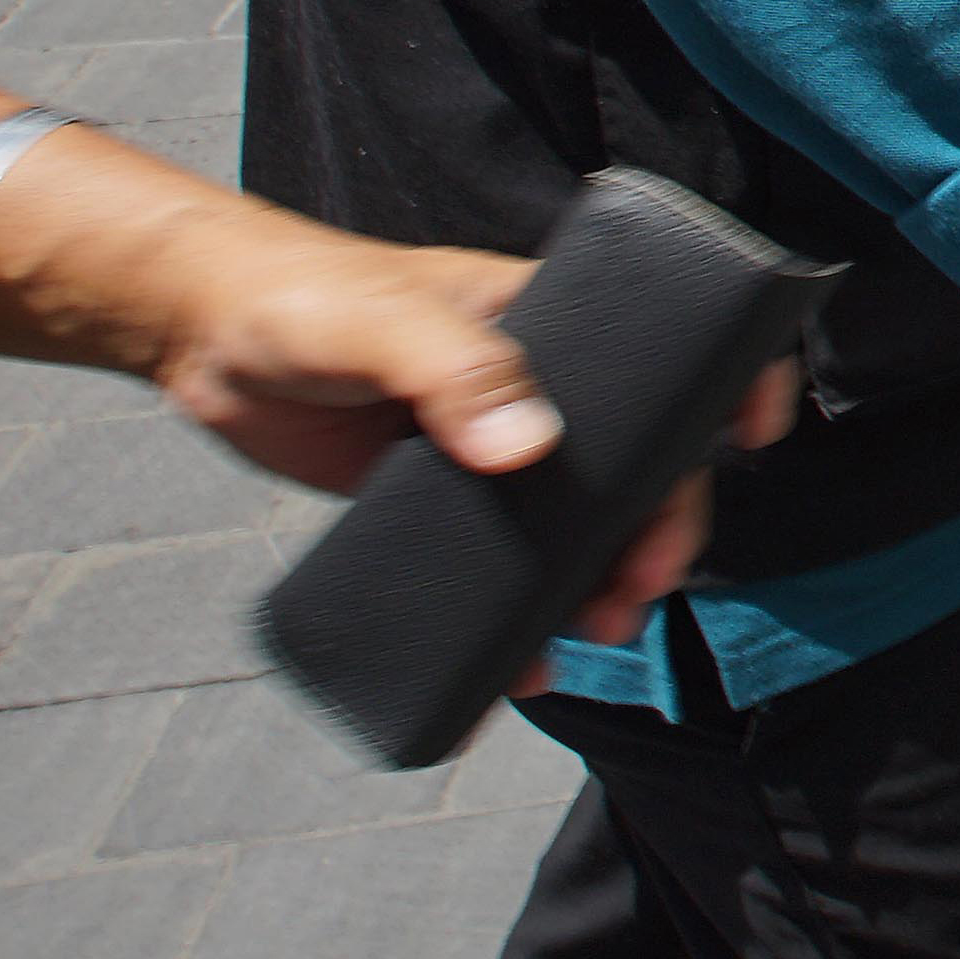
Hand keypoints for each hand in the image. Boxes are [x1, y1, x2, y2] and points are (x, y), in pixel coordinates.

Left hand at [32, 148, 791, 670]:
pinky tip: (518, 662)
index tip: (757, 434)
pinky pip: (500, 565)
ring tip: (590, 636)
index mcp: (552, 321)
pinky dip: (516, 619)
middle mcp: (538, 387)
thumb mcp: (381, 323)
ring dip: (597, 584)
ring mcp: (490, 449)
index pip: (671, 345)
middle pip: (636, 464)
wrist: (202, 338)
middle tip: (637, 589)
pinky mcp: (439, 503)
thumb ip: (455, 372)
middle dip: (657, 530)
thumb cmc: (301, 296)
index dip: (731, 384)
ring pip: (575, 525)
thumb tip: (530, 450)